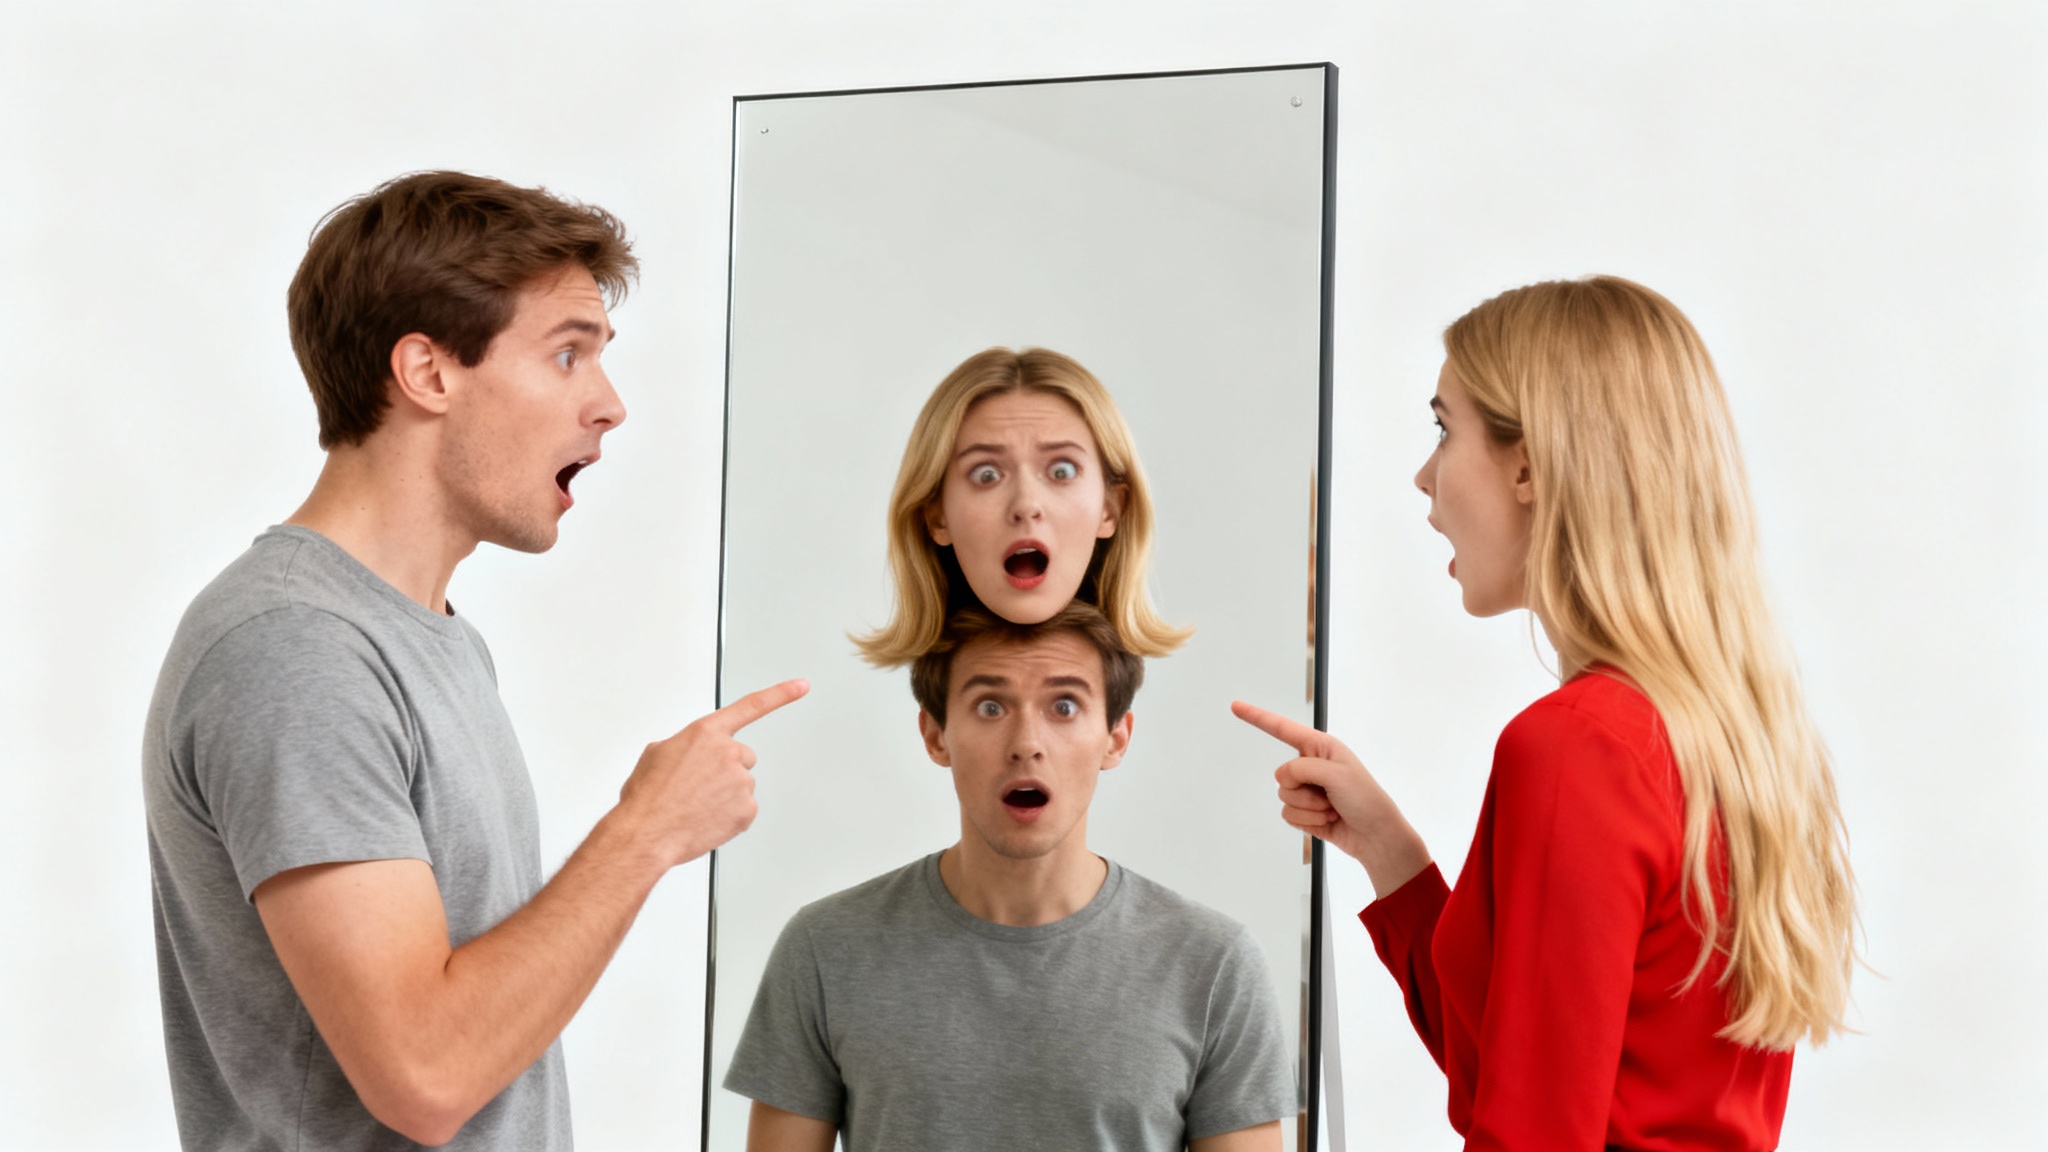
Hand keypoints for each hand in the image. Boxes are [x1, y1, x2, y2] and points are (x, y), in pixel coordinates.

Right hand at [618, 679, 809, 866]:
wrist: (646, 832)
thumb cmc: (648, 797)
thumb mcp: (657, 754)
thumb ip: (686, 745)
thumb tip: (691, 755)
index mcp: (705, 733)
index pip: (750, 706)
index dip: (780, 694)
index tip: (801, 686)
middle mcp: (728, 752)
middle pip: (742, 757)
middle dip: (725, 770)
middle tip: (699, 786)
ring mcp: (740, 781)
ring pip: (741, 785)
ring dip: (725, 794)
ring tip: (695, 805)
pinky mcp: (747, 809)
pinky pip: (744, 809)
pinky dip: (729, 816)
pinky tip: (706, 818)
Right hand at [1231, 700, 1430, 897]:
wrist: (1376, 837)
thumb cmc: (1366, 800)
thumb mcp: (1336, 774)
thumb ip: (1302, 768)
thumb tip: (1284, 779)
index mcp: (1321, 747)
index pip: (1282, 728)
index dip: (1257, 717)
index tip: (1236, 706)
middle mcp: (1312, 766)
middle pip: (1282, 775)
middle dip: (1303, 791)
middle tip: (1330, 796)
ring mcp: (1308, 790)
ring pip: (1284, 798)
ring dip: (1309, 809)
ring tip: (1332, 810)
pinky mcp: (1306, 812)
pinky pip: (1288, 816)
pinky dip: (1308, 822)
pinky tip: (1328, 822)